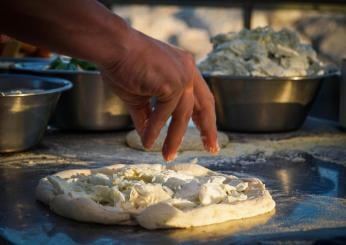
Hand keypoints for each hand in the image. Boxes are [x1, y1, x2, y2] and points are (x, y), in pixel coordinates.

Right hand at [101, 29, 218, 160]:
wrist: (113, 47)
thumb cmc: (123, 66)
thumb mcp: (139, 95)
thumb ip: (147, 115)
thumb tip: (147, 136)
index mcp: (184, 69)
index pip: (200, 96)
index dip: (203, 116)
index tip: (206, 133)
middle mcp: (188, 71)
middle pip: (204, 105)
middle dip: (208, 129)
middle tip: (212, 148)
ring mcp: (183, 76)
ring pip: (182, 115)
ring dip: (174, 138)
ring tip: (167, 156)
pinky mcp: (173, 84)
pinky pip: (164, 113)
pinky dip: (155, 129)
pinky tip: (147, 142)